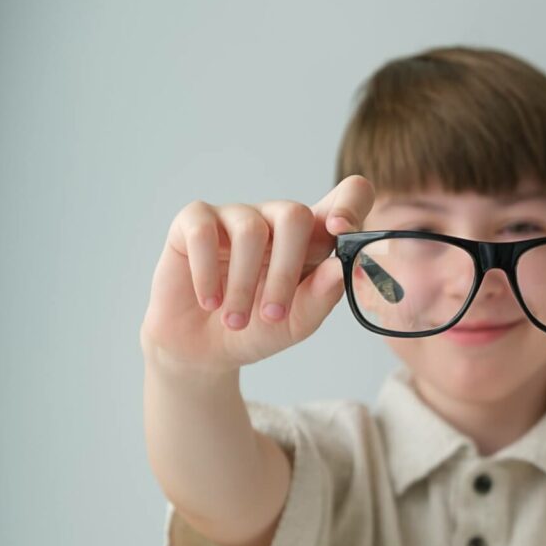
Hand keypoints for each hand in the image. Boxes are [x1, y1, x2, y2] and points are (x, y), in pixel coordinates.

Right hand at [139, 175, 374, 372]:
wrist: (203, 349)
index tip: (341, 231)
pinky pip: (203, 233)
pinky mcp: (194, 220)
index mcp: (313, 239)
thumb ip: (321, 297)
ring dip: (243, 284)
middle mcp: (276, 219)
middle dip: (285, 271)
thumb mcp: (296, 323)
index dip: (351, 204)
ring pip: (250, 231)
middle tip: (273, 315)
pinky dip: (207, 273)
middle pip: (294, 214)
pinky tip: (210, 301)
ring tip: (235, 321)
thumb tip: (339, 269)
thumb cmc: (257, 329)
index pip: (349, 195)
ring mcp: (236, 216)